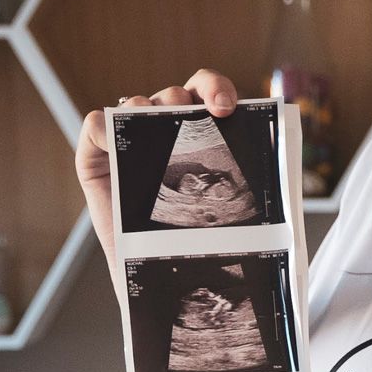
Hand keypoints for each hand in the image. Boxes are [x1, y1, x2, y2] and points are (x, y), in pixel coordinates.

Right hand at [76, 65, 242, 276]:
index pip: (205, 91)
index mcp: (196, 135)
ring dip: (146, 109)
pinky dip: (103, 126)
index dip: (216, 87)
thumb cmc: (192, 244)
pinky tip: (116, 144)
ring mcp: (128, 143)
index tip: (226, 107)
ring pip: (136, 103)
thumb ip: (244, 179)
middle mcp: (161, 132)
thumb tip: (277, 162)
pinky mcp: (94, 158)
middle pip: (173, 94)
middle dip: (184, 99)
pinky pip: (95, 125)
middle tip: (195, 119)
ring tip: (155, 133)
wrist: (156, 283)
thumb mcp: (227, 208)